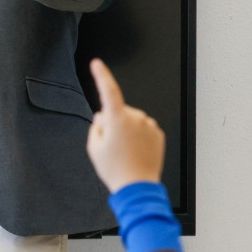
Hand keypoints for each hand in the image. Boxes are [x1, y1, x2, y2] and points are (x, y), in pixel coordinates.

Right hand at [86, 59, 163, 191]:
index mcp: (117, 119)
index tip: (97, 64)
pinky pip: (143, 129)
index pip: (108, 90)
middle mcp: (135, 117)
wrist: (137, 187)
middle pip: (119, 112)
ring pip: (132, 120)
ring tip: (125, 152)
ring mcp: (149, 124)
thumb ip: (96, 126)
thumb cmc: (114, 169)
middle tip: (112, 146)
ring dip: (127, 131)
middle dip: (113, 123)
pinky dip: (139, 137)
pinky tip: (136, 152)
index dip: (101, 75)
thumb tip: (103, 117)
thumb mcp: (94, 148)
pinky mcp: (158, 133)